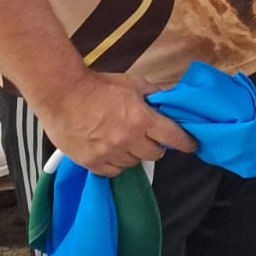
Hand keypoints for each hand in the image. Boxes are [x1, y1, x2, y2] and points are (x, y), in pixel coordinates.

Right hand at [33, 70, 197, 176]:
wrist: (63, 95)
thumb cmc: (99, 86)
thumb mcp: (134, 84)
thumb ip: (153, 95)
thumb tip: (168, 102)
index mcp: (141, 119)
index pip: (173, 137)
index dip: (186, 142)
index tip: (192, 145)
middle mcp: (127, 139)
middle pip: (155, 154)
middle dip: (156, 146)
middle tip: (148, 137)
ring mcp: (108, 153)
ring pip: (133, 163)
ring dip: (134, 154)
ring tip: (124, 140)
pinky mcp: (91, 162)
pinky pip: (113, 171)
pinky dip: (116, 163)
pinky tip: (111, 151)